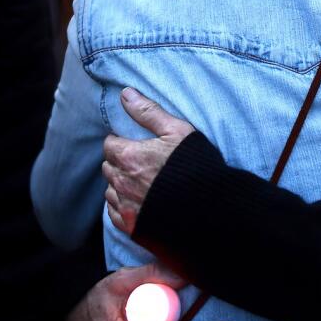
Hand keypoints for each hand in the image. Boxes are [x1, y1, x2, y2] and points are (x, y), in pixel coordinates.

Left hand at [104, 88, 198, 234]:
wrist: (211, 209)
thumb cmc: (196, 167)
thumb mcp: (178, 131)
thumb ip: (149, 112)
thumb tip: (125, 94)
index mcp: (129, 156)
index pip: (110, 144)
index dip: (122, 142)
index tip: (136, 144)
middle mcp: (122, 182)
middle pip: (109, 167)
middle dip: (120, 162)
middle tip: (140, 162)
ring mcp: (126, 206)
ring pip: (110, 191)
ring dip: (120, 185)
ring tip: (141, 183)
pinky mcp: (132, 227)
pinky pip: (115, 214)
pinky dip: (121, 206)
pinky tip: (138, 202)